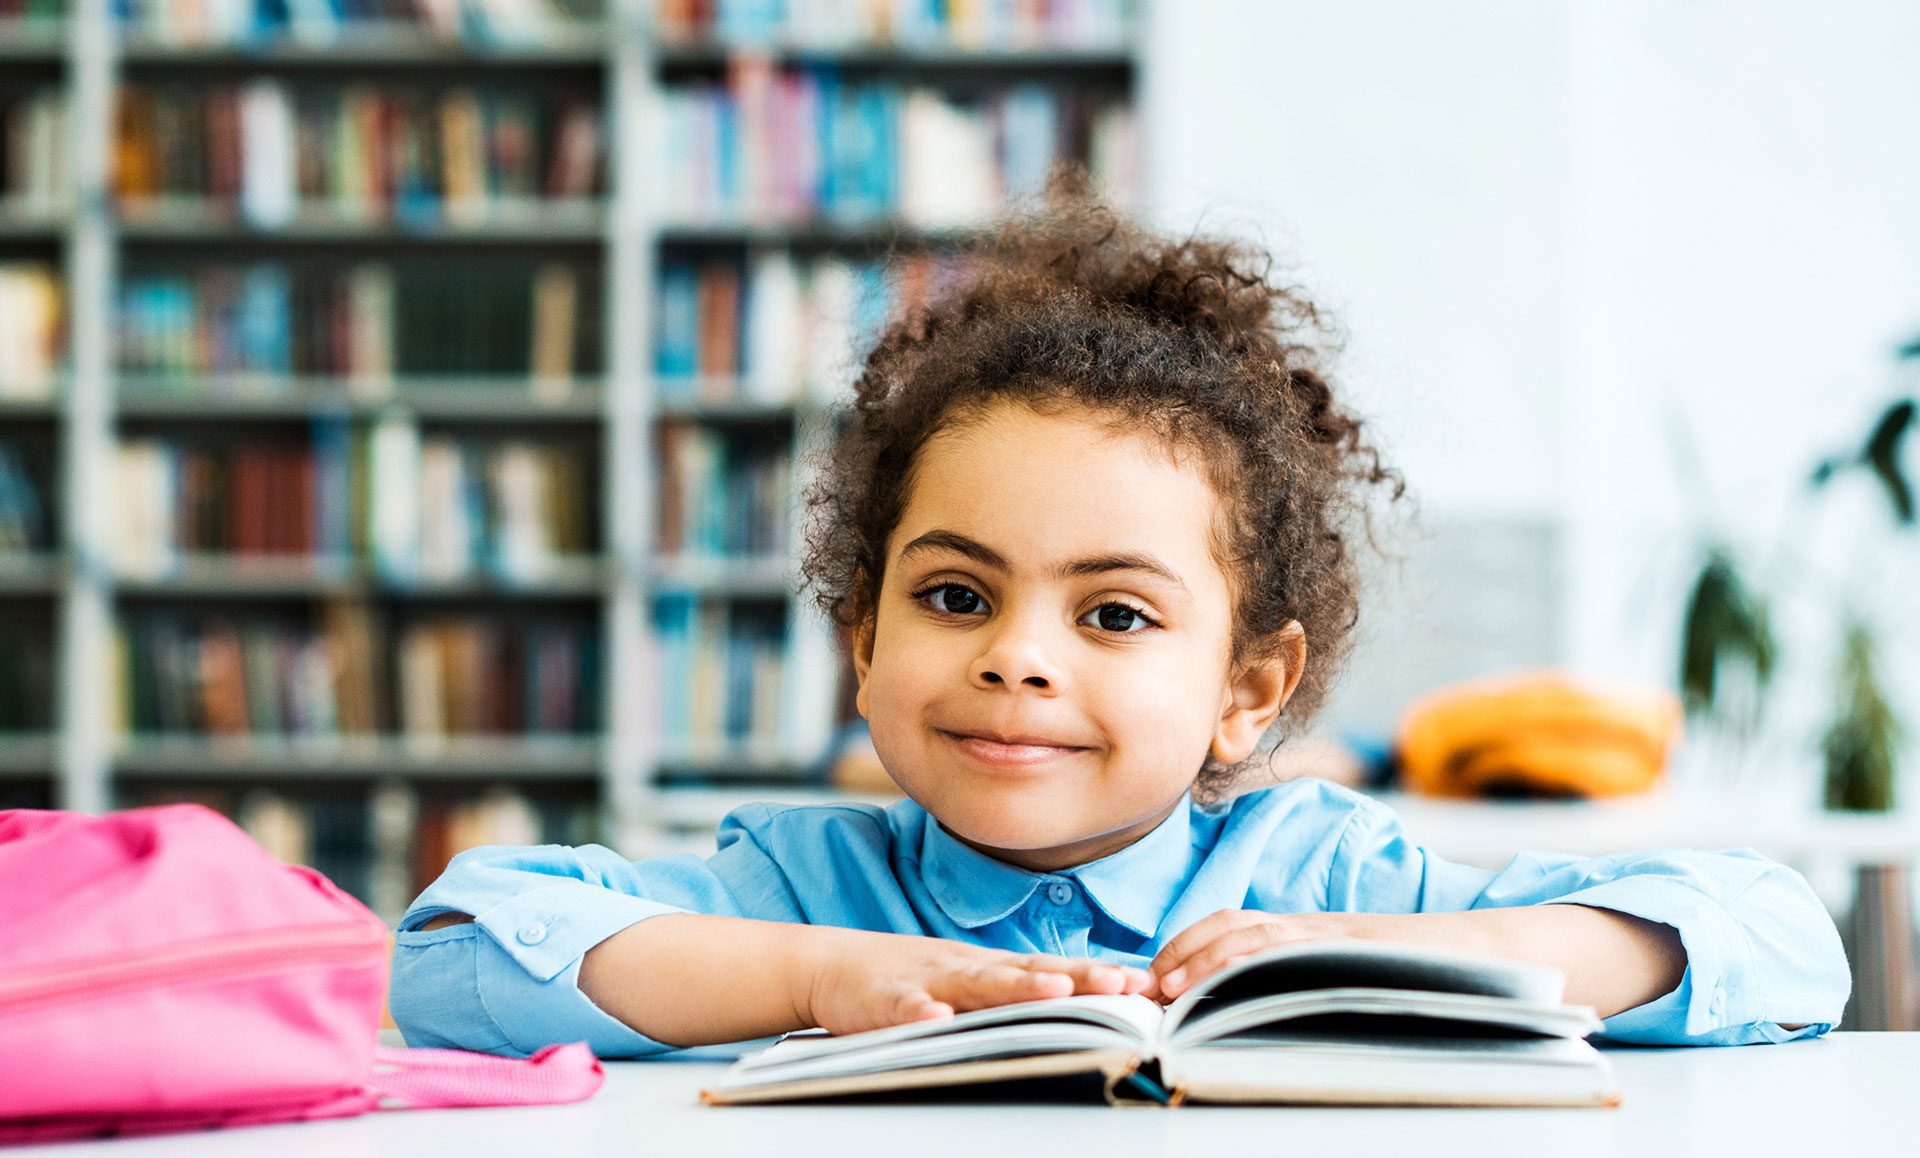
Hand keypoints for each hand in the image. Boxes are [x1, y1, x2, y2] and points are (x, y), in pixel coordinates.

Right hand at [800, 929, 1153, 1035]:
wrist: (831, 965)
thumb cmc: (907, 980)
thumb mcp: (966, 984)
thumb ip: (1011, 994)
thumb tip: (1074, 1007)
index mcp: (989, 969)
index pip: (1052, 969)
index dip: (1097, 976)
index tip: (1146, 984)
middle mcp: (966, 968)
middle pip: (1027, 971)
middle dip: (1077, 978)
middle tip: (1122, 985)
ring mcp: (927, 980)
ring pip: (976, 983)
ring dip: (1015, 987)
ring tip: (1054, 991)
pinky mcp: (884, 998)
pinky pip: (904, 1006)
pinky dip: (918, 1012)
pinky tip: (934, 1019)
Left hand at [1147, 909, 1407, 1000]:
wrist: (1478, 953)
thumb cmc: (1411, 970)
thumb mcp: (1343, 971)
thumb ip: (1298, 978)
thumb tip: (1245, 1008)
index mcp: (1302, 933)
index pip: (1230, 924)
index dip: (1185, 945)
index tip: (1153, 975)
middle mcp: (1309, 928)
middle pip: (1230, 923)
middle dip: (1181, 950)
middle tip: (1149, 986)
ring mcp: (1330, 937)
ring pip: (1254, 934)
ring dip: (1206, 960)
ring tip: (1173, 989)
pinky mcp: (1354, 951)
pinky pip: (1299, 951)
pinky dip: (1260, 961)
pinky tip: (1234, 979)